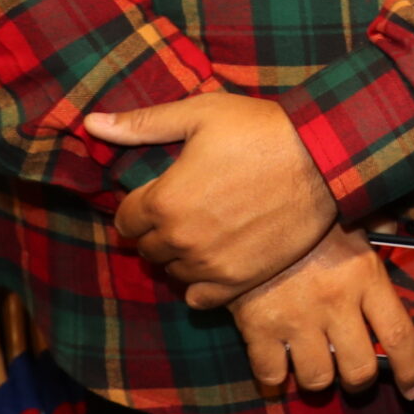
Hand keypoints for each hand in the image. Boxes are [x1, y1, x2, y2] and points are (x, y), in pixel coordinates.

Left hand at [85, 94, 338, 306]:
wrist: (323, 157)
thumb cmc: (260, 130)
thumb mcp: (200, 115)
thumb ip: (141, 124)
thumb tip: (90, 123)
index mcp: (164, 200)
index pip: (126, 220)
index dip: (142, 204)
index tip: (164, 192)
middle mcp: (180, 239)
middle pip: (148, 248)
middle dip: (161, 229)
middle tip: (189, 207)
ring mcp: (210, 265)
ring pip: (173, 271)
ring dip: (182, 254)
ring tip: (208, 229)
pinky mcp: (239, 281)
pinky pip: (199, 299)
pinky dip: (201, 283)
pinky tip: (217, 258)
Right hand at [228, 224, 413, 400]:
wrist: (249, 213)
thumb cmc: (307, 218)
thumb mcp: (351, 216)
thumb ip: (379, 227)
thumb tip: (397, 231)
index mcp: (364, 275)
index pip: (398, 334)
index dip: (409, 369)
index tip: (413, 389)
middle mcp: (334, 302)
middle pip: (358, 369)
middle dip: (359, 380)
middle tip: (354, 371)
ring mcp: (296, 319)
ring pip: (317, 379)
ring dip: (319, 377)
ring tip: (316, 360)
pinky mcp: (258, 328)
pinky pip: (271, 375)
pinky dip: (276, 376)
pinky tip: (280, 362)